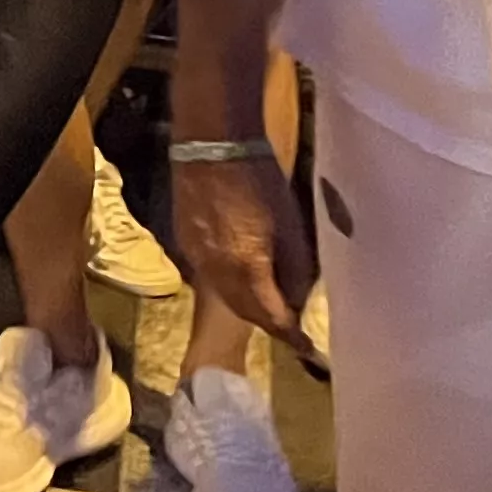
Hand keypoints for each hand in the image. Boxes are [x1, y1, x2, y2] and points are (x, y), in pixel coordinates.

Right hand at [172, 155, 315, 349]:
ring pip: (225, 295)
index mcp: (246, 269)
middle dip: (268, 322)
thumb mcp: (291, 226)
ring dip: (248, 305)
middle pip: (244, 312)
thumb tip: (297, 299)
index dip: (291, 335)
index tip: (306, 347)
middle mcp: (216, 272)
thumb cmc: (260, 180)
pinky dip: (230, 284)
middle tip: (290, 327)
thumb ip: (296, 269)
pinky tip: (243, 274)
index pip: (271, 317)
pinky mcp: (185, 242)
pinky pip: (210, 275)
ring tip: (269, 303)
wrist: (212, 144)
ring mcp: (197, 258)